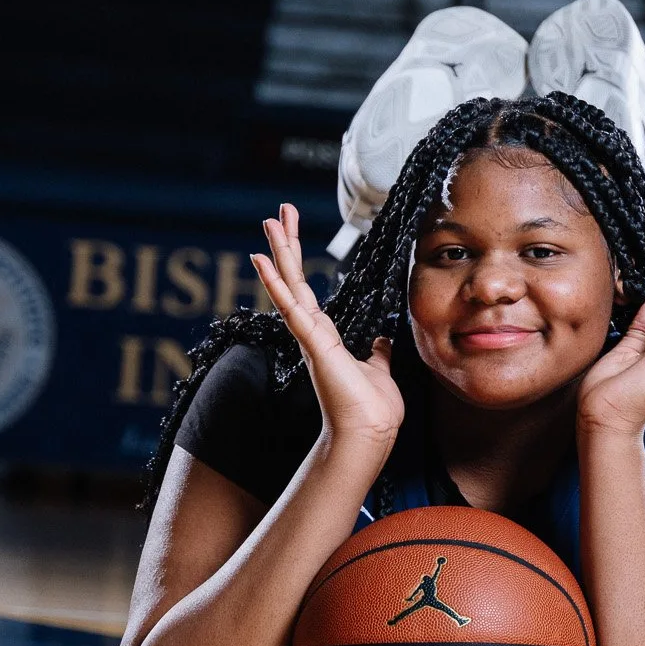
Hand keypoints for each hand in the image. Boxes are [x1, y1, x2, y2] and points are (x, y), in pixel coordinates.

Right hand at [252, 205, 404, 450]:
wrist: (370, 433)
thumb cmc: (373, 409)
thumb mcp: (379, 368)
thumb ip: (377, 351)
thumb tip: (383, 338)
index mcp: (325, 336)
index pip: (307, 289)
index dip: (298, 259)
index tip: (291, 230)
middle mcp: (312, 333)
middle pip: (294, 279)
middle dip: (287, 244)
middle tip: (278, 212)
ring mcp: (309, 338)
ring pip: (289, 287)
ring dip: (278, 254)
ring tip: (268, 222)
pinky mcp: (313, 344)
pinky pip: (291, 308)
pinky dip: (276, 284)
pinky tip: (262, 260)